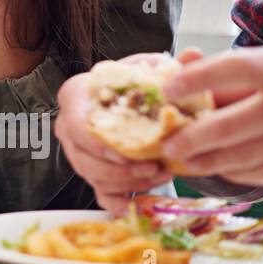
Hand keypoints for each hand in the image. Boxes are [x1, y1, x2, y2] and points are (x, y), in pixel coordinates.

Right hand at [55, 49, 202, 214]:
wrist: (129, 97)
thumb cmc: (135, 82)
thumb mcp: (150, 67)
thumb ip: (170, 64)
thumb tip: (194, 55)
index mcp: (75, 97)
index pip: (79, 128)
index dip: (102, 146)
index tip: (131, 153)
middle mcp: (68, 127)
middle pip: (87, 159)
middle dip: (124, 170)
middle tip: (157, 169)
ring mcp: (78, 153)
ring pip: (96, 178)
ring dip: (130, 183)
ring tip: (161, 176)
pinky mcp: (91, 173)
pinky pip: (100, 194)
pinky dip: (119, 204)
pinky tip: (139, 208)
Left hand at [160, 44, 262, 185]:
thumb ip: (231, 70)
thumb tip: (179, 65)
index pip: (239, 67)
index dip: (200, 79)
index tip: (167, 89)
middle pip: (240, 122)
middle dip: (196, 137)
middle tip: (168, 145)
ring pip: (251, 154)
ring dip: (211, 160)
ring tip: (183, 160)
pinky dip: (238, 172)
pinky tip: (217, 167)